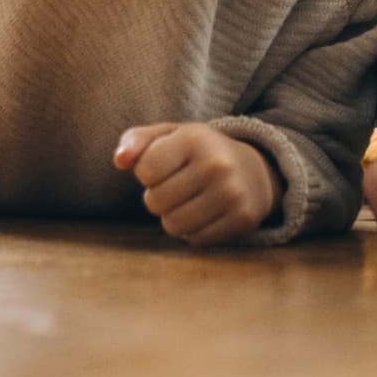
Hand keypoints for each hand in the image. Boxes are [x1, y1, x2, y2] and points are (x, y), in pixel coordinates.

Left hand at [114, 121, 284, 246]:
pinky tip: (210, 212)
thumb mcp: (170, 136)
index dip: (149, 172)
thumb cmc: (200, 153)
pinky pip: (196, 240)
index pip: (145, 171)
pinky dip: (197, 230)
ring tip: (193, 200)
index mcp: (196, 138)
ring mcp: (232, 193)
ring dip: (175, 216)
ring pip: (173, 226)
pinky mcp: (243, 218)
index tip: (168, 165)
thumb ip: (136, 141)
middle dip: (160, 197)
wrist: (256, 170)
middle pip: (155, 202)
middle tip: (181, 185)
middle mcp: (217, 164)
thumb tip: (120, 161)